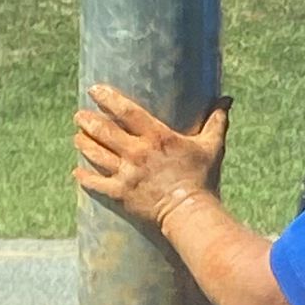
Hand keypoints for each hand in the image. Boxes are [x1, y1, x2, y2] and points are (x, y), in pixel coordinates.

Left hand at [73, 85, 229, 232]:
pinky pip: (95, 184)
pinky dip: (84, 177)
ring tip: (77, 136)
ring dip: (83, 143)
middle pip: (103, 131)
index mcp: (157, 137)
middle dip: (87, 121)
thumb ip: (216, 121)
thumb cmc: (202, 179)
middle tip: (79, 116)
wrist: (191, 214)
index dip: (107, 98)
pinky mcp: (121, 194)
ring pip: (95, 154)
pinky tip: (77, 171)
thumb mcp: (212, 147)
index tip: (94, 90)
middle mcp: (137, 153)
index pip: (126, 111)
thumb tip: (227, 99)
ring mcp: (126, 174)